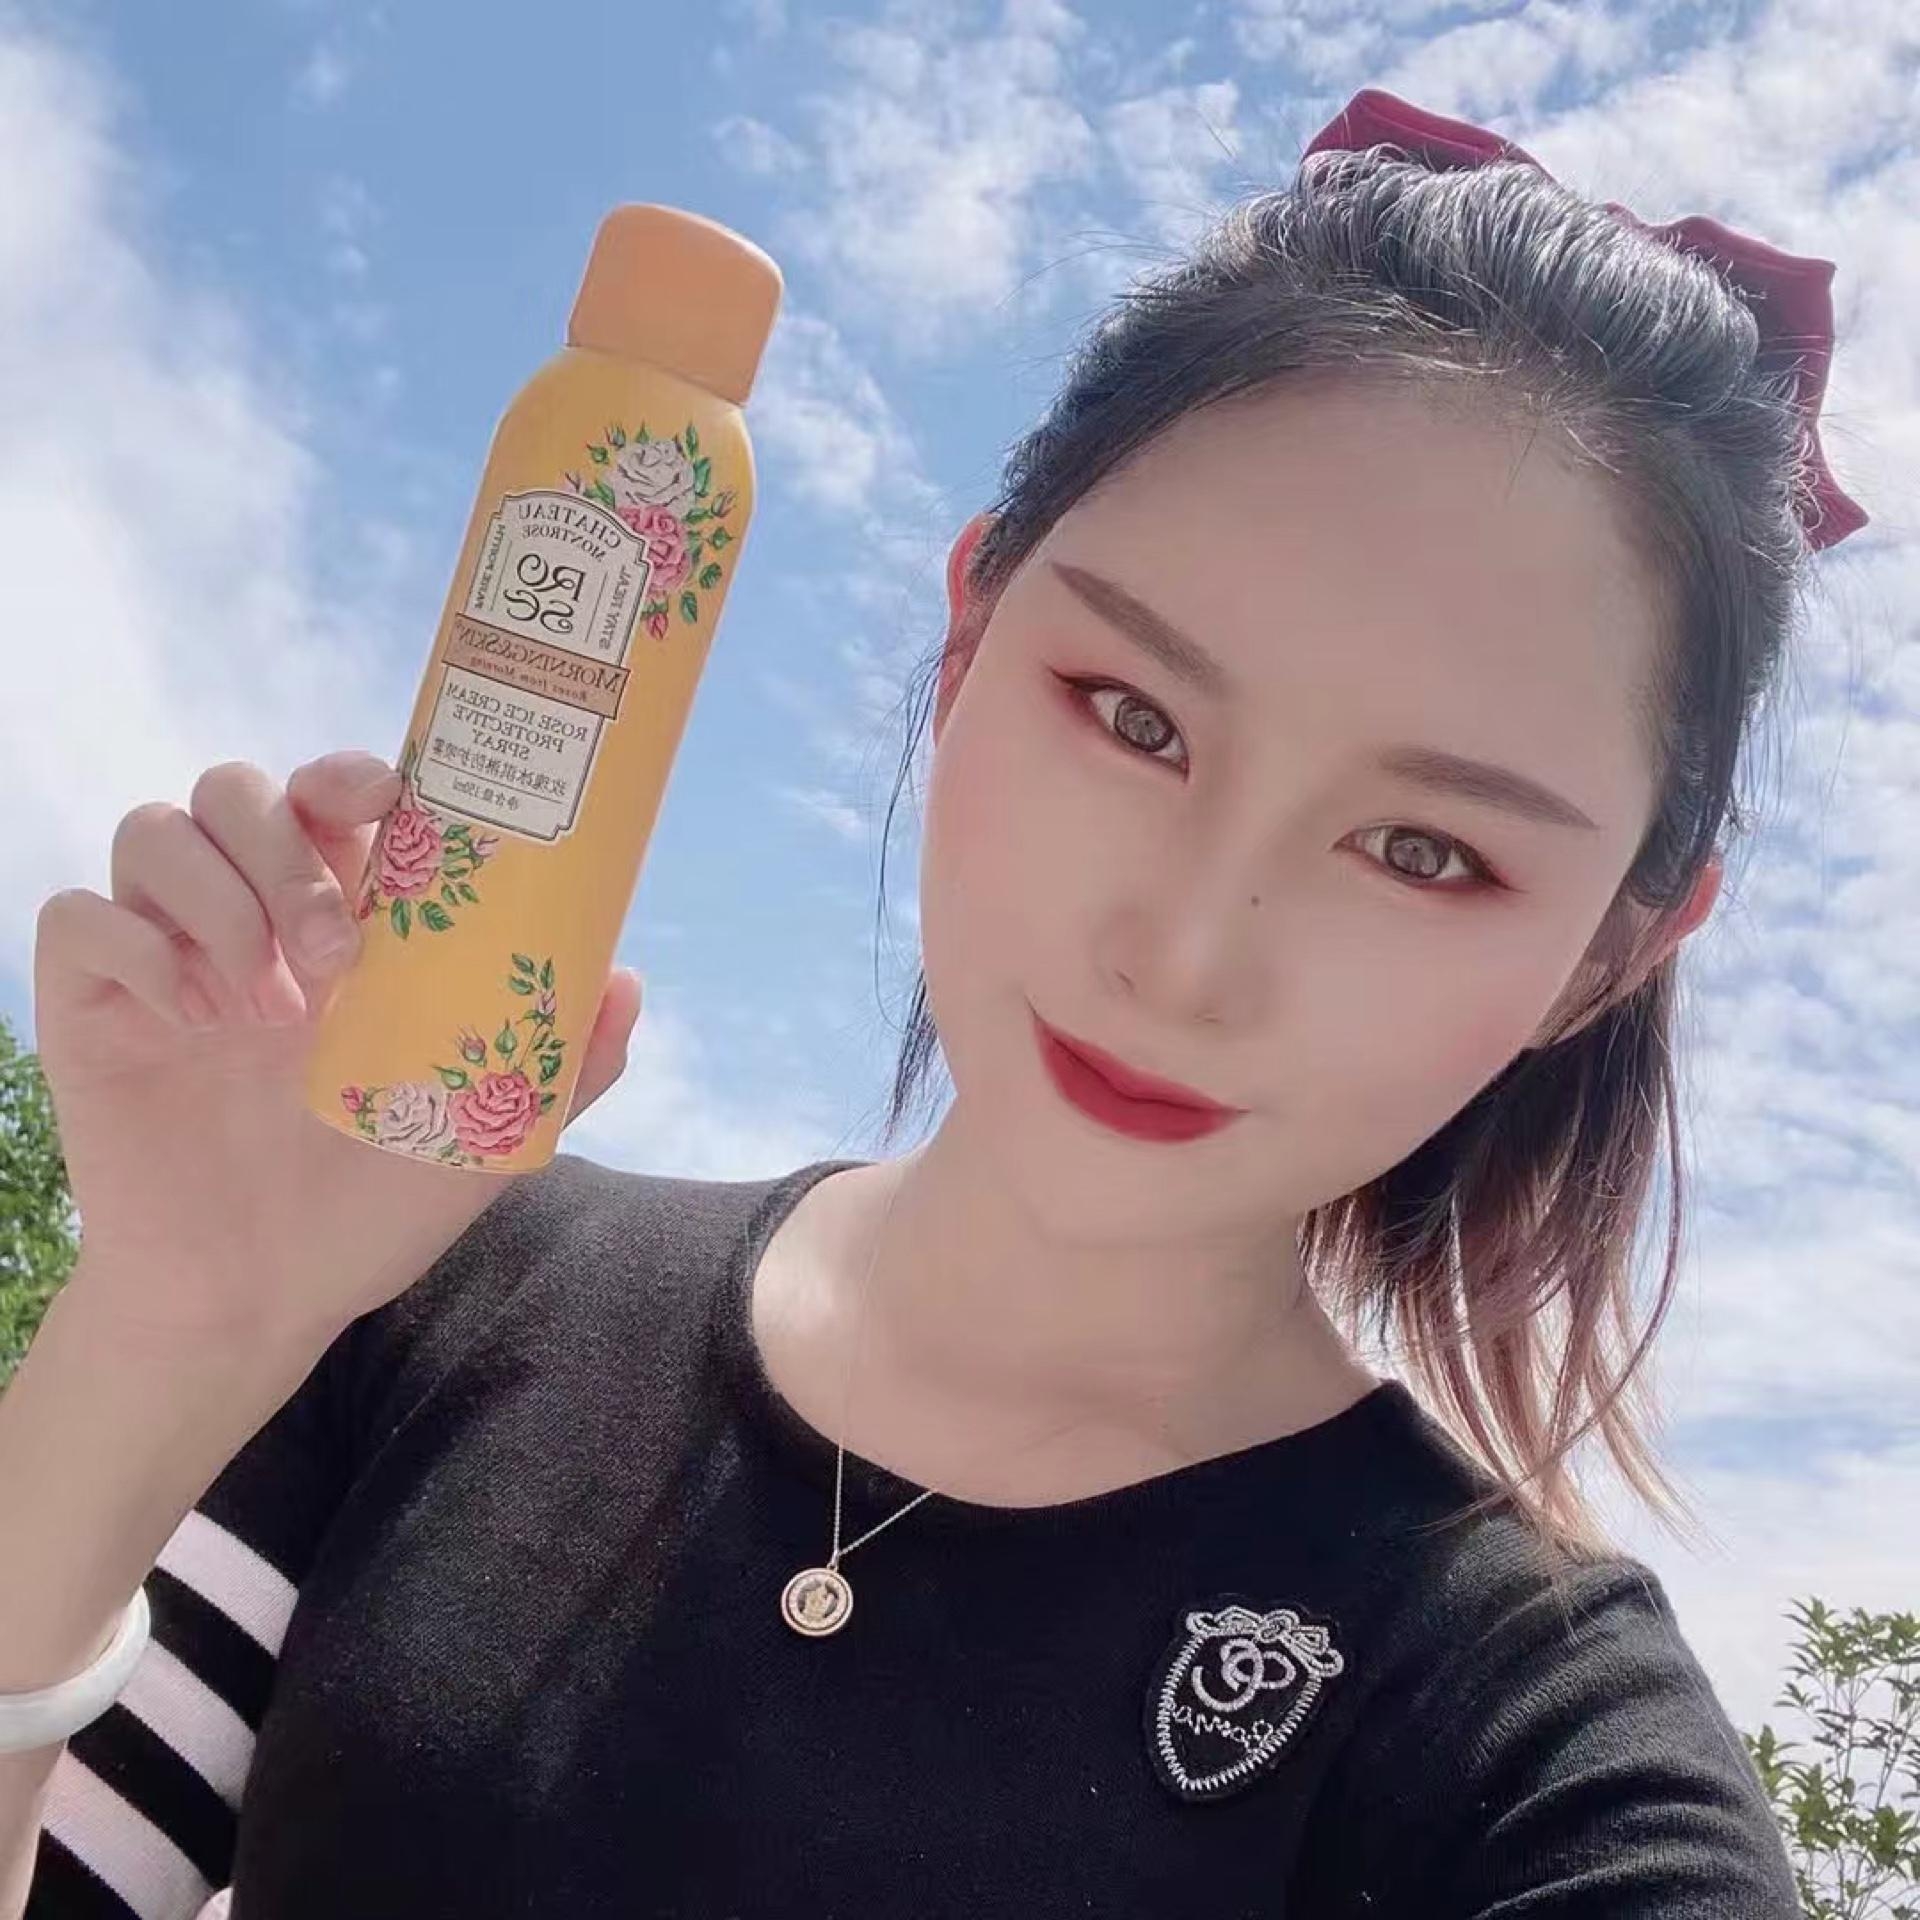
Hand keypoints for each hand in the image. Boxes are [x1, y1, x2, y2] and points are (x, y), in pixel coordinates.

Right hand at [33, 751, 643, 1347]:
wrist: (261, 1297)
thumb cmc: (371, 1209)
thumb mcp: (487, 1139)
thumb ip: (560, 1063)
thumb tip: (626, 981)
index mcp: (340, 925)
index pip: (331, 797)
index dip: (351, 774)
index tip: (389, 804)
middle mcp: (247, 920)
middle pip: (238, 791)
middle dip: (288, 851)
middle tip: (335, 957)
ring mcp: (164, 956)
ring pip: (154, 830)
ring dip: (216, 895)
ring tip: (263, 1005)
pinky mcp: (87, 1002)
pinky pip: (78, 915)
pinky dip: (136, 949)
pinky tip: (190, 1022)